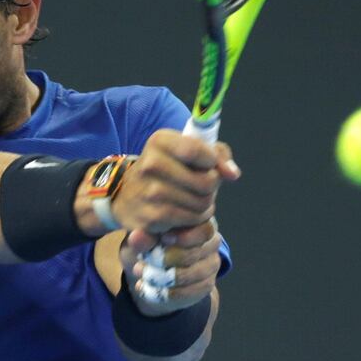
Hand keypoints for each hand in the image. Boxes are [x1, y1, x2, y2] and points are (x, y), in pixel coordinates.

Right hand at [111, 129, 239, 233]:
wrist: (127, 196)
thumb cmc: (166, 170)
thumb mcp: (185, 151)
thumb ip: (217, 154)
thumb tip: (233, 173)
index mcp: (160, 141)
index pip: (198, 150)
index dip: (212, 161)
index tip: (207, 165)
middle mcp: (151, 164)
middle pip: (207, 182)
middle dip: (211, 187)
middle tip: (200, 186)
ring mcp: (150, 192)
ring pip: (202, 203)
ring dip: (205, 205)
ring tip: (192, 199)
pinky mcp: (152, 217)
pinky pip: (191, 220)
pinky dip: (195, 219)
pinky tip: (185, 213)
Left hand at [119, 218, 222, 314]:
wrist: (153, 271)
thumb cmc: (148, 245)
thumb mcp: (140, 240)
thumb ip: (141, 238)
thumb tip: (136, 237)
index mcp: (198, 222)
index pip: (203, 229)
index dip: (184, 237)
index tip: (164, 239)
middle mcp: (211, 241)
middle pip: (195, 253)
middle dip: (167, 259)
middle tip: (143, 262)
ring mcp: (211, 264)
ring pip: (194, 274)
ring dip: (164, 277)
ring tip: (141, 275)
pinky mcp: (207, 284)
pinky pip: (191, 291)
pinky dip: (167, 293)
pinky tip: (147, 289)